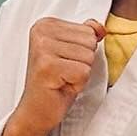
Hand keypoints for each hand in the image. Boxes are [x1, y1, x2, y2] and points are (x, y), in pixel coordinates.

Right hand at [13, 16, 105, 135]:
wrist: (36, 111)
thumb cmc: (54, 82)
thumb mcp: (72, 53)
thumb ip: (85, 35)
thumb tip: (100, 28)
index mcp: (45, 25)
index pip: (88, 30)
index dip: (82, 52)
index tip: (64, 62)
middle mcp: (41, 33)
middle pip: (89, 41)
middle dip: (82, 62)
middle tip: (63, 73)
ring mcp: (42, 49)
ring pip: (88, 56)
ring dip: (80, 73)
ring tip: (62, 79)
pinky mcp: (48, 66)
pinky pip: (83, 71)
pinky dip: (77, 84)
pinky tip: (61, 86)